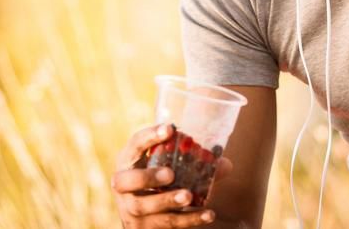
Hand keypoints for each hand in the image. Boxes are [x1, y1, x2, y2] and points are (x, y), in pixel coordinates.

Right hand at [113, 123, 232, 227]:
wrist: (143, 215)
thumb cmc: (158, 181)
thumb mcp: (166, 166)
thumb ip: (192, 163)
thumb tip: (225, 164)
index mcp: (128, 160)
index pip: (135, 144)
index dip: (150, 136)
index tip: (170, 129)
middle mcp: (123, 185)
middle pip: (127, 181)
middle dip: (148, 177)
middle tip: (170, 174)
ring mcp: (130, 209)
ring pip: (145, 206)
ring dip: (168, 200)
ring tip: (188, 197)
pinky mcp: (142, 227)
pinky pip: (165, 224)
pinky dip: (188, 220)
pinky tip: (207, 214)